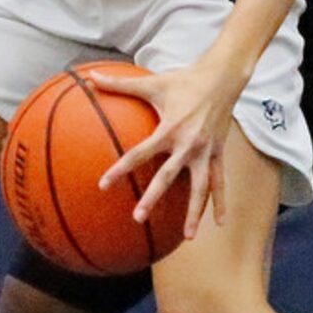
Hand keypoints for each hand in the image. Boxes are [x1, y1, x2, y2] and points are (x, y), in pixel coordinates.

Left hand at [87, 56, 246, 238]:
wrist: (222, 77)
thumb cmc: (183, 79)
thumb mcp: (152, 82)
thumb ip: (119, 84)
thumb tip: (89, 78)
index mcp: (170, 129)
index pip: (140, 153)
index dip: (121, 168)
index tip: (103, 185)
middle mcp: (188, 144)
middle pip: (168, 176)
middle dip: (153, 197)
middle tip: (138, 218)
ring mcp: (206, 152)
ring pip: (201, 188)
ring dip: (195, 212)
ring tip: (188, 236)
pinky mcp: (219, 153)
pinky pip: (220, 182)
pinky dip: (220, 202)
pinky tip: (220, 223)